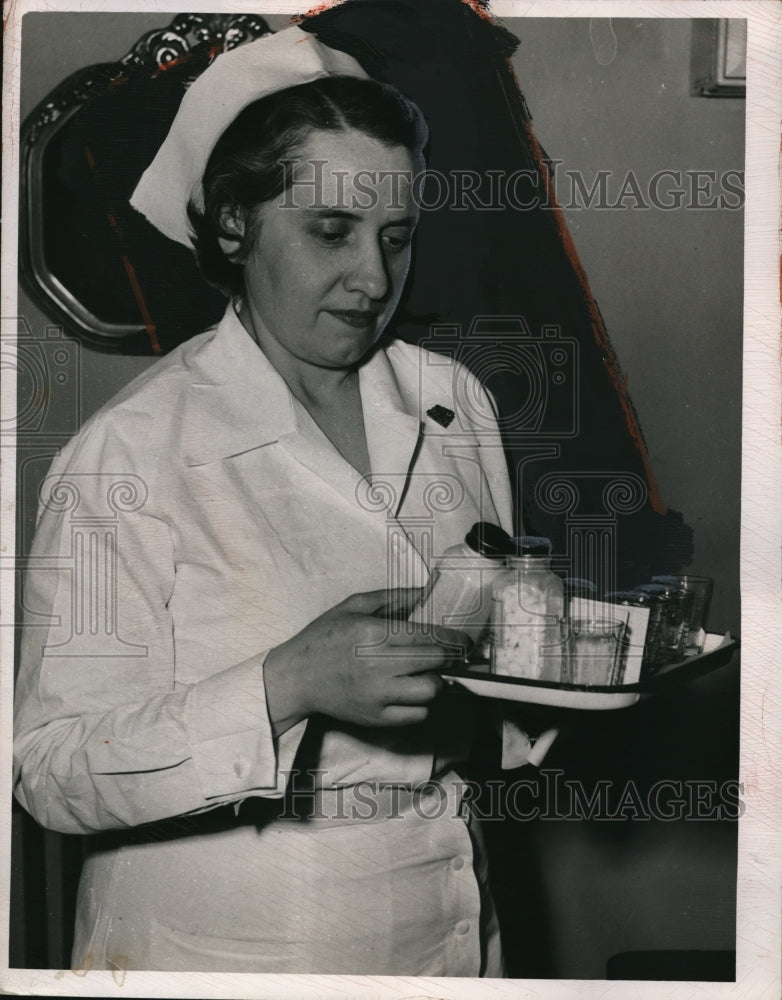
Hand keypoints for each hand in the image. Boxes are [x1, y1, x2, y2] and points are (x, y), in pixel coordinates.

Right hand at [263, 589, 467, 732]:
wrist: (296, 677)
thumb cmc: (324, 638)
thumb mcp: (354, 605)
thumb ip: (394, 596)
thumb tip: (428, 591)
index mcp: (373, 633)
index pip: (429, 636)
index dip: (454, 638)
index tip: (463, 640)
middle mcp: (377, 665)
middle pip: (436, 662)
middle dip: (450, 657)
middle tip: (449, 654)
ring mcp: (377, 695)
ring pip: (431, 691)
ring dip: (436, 680)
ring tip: (425, 672)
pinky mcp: (376, 718)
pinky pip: (417, 715)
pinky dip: (422, 704)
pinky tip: (411, 691)